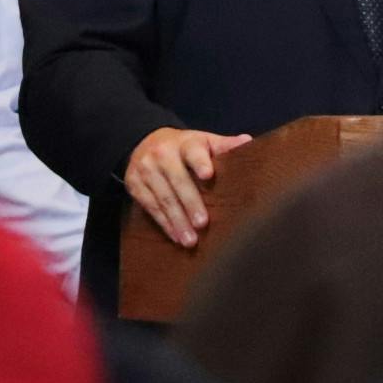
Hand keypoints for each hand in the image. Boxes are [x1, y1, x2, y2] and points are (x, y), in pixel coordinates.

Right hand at [124, 127, 251, 247]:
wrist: (145, 142)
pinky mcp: (134, 184)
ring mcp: (146, 169)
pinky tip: (176, 236)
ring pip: (163, 198)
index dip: (200, 162)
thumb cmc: (184, 148)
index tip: (208, 174)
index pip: (193, 151)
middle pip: (178, 180)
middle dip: (190, 203)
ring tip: (190, 240)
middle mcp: (163, 154)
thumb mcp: (203, 142)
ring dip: (177, 221)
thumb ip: (224, 145)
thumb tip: (248, 141)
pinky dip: (164, 223)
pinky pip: (150, 206)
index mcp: (185, 142)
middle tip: (203, 224)